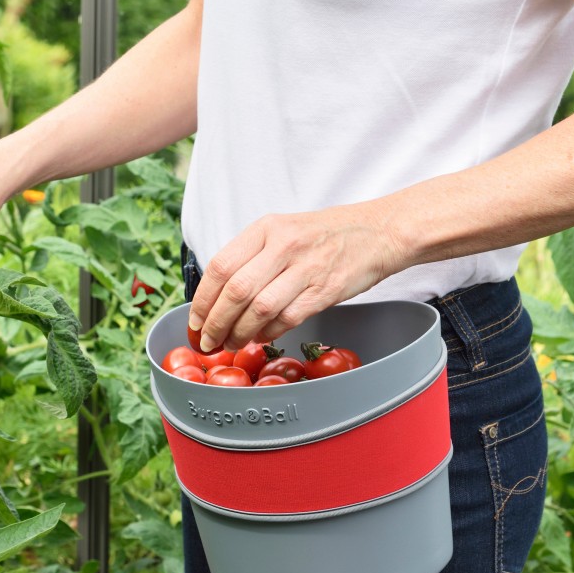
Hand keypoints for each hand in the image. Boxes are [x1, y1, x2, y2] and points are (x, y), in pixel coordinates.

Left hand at [188, 205, 403, 351]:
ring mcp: (305, 268)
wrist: (378, 232)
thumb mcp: (282, 230)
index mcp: (265, 228)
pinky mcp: (325, 290)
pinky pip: (288, 318)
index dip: (202, 299)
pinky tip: (262, 337)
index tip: (195, 321)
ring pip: (259, 309)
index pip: (220, 266)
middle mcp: (283, 245)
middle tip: (208, 341)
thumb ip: (252, 256)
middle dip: (215, 323)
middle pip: (236, 291)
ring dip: (240, 333)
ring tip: (232, 343)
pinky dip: (269, 332)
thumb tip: (218, 297)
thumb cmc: (325, 234)